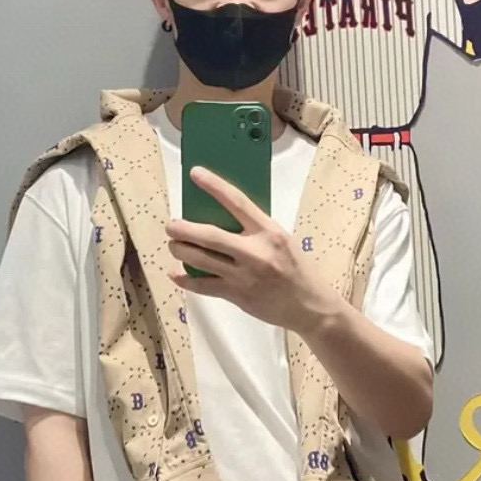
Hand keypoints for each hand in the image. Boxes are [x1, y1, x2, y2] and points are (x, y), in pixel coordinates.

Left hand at [166, 168, 338, 332]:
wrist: (309, 306)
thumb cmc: (295, 269)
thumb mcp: (281, 241)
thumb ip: (254, 230)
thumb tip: (219, 217)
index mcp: (269, 232)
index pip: (237, 202)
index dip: (214, 186)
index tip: (195, 174)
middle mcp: (256, 252)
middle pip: (210, 235)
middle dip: (183, 229)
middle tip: (171, 225)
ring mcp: (244, 276)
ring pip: (200, 260)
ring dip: (180, 251)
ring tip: (174, 246)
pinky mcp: (237, 296)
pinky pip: (203, 286)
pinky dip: (185, 280)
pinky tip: (176, 273)